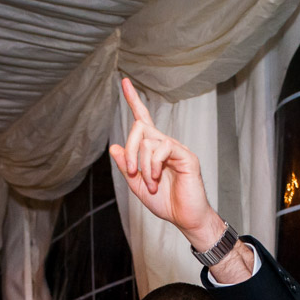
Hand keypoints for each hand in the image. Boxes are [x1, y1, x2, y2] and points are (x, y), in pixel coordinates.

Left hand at [108, 78, 223, 249]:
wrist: (185, 218)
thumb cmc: (165, 202)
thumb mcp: (137, 185)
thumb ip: (126, 167)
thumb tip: (113, 147)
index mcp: (154, 149)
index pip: (143, 120)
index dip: (133, 100)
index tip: (124, 82)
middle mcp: (165, 144)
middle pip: (140, 128)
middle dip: (130, 150)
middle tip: (131, 172)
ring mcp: (177, 149)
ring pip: (149, 140)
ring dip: (143, 166)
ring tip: (150, 185)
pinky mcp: (186, 156)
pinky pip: (163, 149)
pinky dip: (154, 165)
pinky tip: (156, 179)